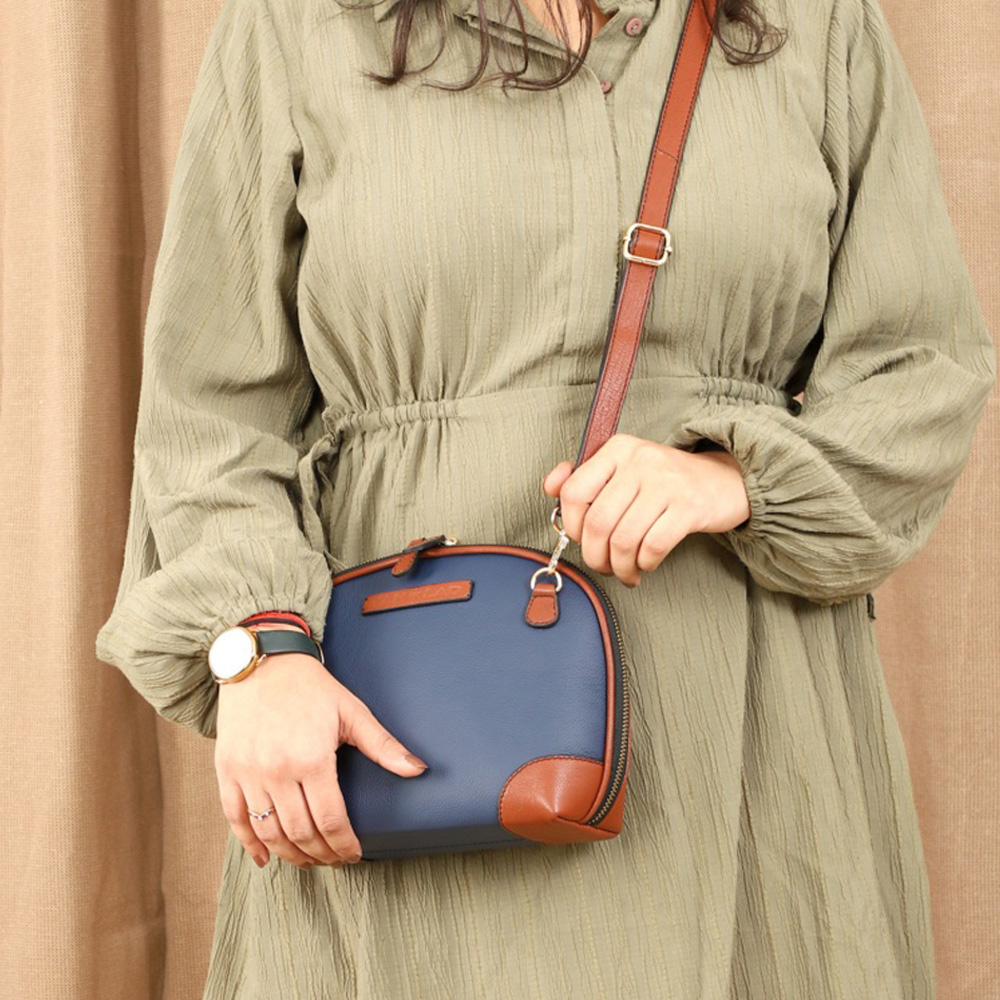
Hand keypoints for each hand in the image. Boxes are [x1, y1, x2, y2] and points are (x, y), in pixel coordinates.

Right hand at [214, 624, 427, 869]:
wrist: (262, 663)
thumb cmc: (310, 686)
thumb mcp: (351, 712)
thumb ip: (383, 746)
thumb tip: (418, 769)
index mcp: (311, 758)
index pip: (330, 820)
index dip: (344, 844)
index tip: (353, 854)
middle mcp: (276, 771)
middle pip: (300, 833)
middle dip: (321, 854)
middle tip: (334, 860)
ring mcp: (248, 773)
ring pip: (268, 832)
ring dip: (290, 854)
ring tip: (308, 860)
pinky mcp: (227, 771)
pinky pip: (235, 819)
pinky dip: (249, 844)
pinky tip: (265, 857)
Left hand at [542, 434, 750, 587]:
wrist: (724, 480)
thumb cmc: (665, 481)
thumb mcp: (624, 468)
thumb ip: (585, 476)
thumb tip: (550, 485)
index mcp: (618, 449)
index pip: (574, 491)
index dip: (572, 525)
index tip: (583, 538)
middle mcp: (640, 461)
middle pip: (598, 522)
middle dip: (595, 555)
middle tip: (603, 566)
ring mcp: (667, 483)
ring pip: (624, 539)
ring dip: (620, 566)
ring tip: (625, 572)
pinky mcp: (689, 507)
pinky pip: (653, 546)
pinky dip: (644, 563)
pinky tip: (646, 564)